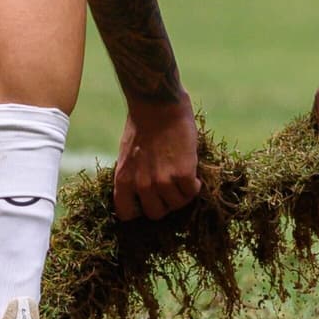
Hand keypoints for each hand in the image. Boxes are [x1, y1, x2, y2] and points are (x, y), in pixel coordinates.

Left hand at [113, 93, 201, 220]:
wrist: (158, 105)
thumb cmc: (142, 124)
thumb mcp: (128, 155)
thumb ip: (134, 175)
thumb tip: (143, 191)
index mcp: (123, 180)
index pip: (126, 214)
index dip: (139, 210)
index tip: (148, 200)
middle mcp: (141, 184)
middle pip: (156, 213)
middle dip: (165, 203)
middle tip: (171, 188)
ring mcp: (163, 181)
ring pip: (177, 204)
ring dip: (183, 193)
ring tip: (183, 176)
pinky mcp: (183, 174)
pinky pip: (192, 192)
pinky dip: (195, 185)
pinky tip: (193, 171)